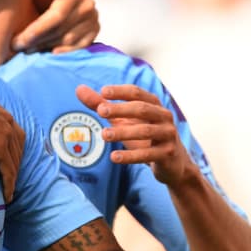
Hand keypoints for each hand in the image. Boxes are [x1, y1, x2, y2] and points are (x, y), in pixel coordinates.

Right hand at [0, 80, 23, 201]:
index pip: (16, 135)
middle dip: (15, 166)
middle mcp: (8, 124)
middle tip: (9, 180)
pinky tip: (6, 196)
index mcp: (2, 112)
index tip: (8, 160)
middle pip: (18, 151)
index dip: (14, 150)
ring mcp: (5, 137)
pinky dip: (9, 186)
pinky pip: (8, 173)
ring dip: (12, 178)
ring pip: (14, 164)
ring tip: (7, 191)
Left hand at [14, 0, 98, 52]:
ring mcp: (93, 19)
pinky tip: (48, 54)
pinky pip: (80, 47)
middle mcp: (87, 4)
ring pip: (68, 40)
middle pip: (62, 30)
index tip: (18, 41)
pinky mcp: (94, 32)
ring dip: (46, 47)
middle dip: (38, 41)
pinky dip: (63, 53)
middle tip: (18, 48)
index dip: (37, 30)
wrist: (48, 3)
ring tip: (28, 50)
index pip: (57, 15)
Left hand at [76, 84, 191, 185]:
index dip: (121, 91)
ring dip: (123, 132)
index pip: (137, 92)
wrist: (172, 162)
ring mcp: (168, 134)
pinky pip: (148, 154)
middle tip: (100, 111)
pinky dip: (131, 156)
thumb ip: (101, 105)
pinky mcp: (168, 153)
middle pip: (141, 109)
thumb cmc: (143, 135)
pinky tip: (114, 157)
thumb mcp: (122, 120)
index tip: (103, 91)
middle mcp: (163, 116)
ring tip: (104, 135)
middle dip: (121, 109)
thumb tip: (79, 89)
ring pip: (145, 131)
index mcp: (153, 104)